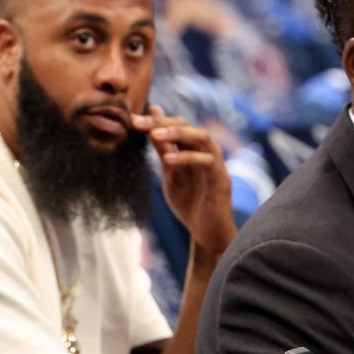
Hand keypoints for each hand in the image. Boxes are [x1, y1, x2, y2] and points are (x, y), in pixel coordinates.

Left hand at [133, 105, 235, 254]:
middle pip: (188, 126)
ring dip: (177, 133)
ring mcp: (216, 164)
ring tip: (154, 135)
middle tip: (140, 123)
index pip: (177, 124)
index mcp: (194, 149)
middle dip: (163, 123)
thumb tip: (152, 125)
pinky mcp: (221, 179)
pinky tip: (168, 160)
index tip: (132, 121)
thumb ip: (163, 150)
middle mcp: (207, 152)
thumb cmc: (189, 202)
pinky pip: (207, 161)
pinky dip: (187, 158)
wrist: (205, 233)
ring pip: (202, 137)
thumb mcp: (169, 173)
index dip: (156, 120)